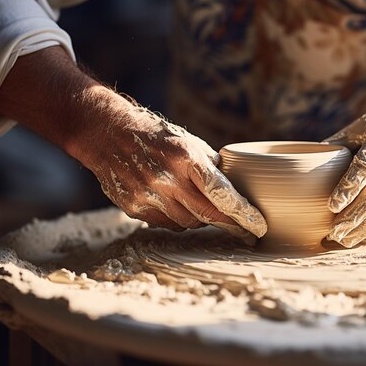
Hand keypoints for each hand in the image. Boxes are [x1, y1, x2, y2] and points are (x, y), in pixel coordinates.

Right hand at [85, 105, 267, 241]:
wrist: (107, 133)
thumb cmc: (156, 136)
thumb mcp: (188, 142)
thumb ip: (210, 168)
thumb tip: (236, 191)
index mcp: (185, 157)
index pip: (221, 193)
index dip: (242, 213)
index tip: (259, 227)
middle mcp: (166, 178)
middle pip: (207, 215)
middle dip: (230, 225)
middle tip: (246, 233)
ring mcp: (147, 195)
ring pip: (188, 223)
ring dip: (200, 219)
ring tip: (200, 205)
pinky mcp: (133, 207)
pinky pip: (166, 224)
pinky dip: (177, 218)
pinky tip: (176, 204)